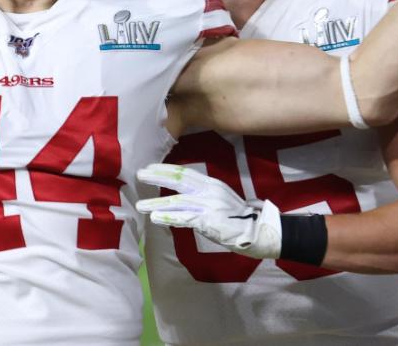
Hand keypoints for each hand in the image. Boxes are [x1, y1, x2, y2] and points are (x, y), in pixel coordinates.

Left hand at [136, 163, 282, 258]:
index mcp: (212, 183)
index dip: (166, 169)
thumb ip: (203, 194)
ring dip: (156, 204)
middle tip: (140, 175)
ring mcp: (208, 205)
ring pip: (177, 202)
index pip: (185, 173)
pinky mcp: (208, 221)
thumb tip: (182, 195)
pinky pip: (185, 218)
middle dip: (157, 177)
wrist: (257, 230)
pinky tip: (156, 218)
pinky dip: (169, 218)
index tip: (150, 168)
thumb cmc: (238, 217)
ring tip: (140, 205)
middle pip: (178, 180)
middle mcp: (209, 191)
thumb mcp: (221, 198)